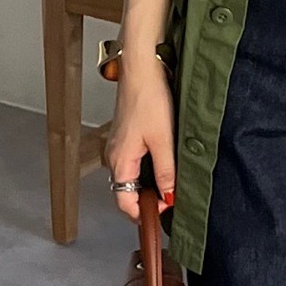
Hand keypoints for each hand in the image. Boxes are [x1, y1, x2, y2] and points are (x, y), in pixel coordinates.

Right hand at [105, 54, 174, 221]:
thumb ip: (166, 172)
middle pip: (126, 192)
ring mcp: (119, 147)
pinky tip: (164, 167)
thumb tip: (169, 197)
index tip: (163, 215)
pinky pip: (134, 164)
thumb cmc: (148, 98)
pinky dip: (147, 172)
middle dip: (147, 202)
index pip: (123, 202)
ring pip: (131, 178)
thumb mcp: (164, 141)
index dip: (142, 214)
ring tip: (170, 186)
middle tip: (170, 202)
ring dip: (148, 186)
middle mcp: (114, 156)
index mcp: (120, 161)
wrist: (142, 70)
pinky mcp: (126, 138)